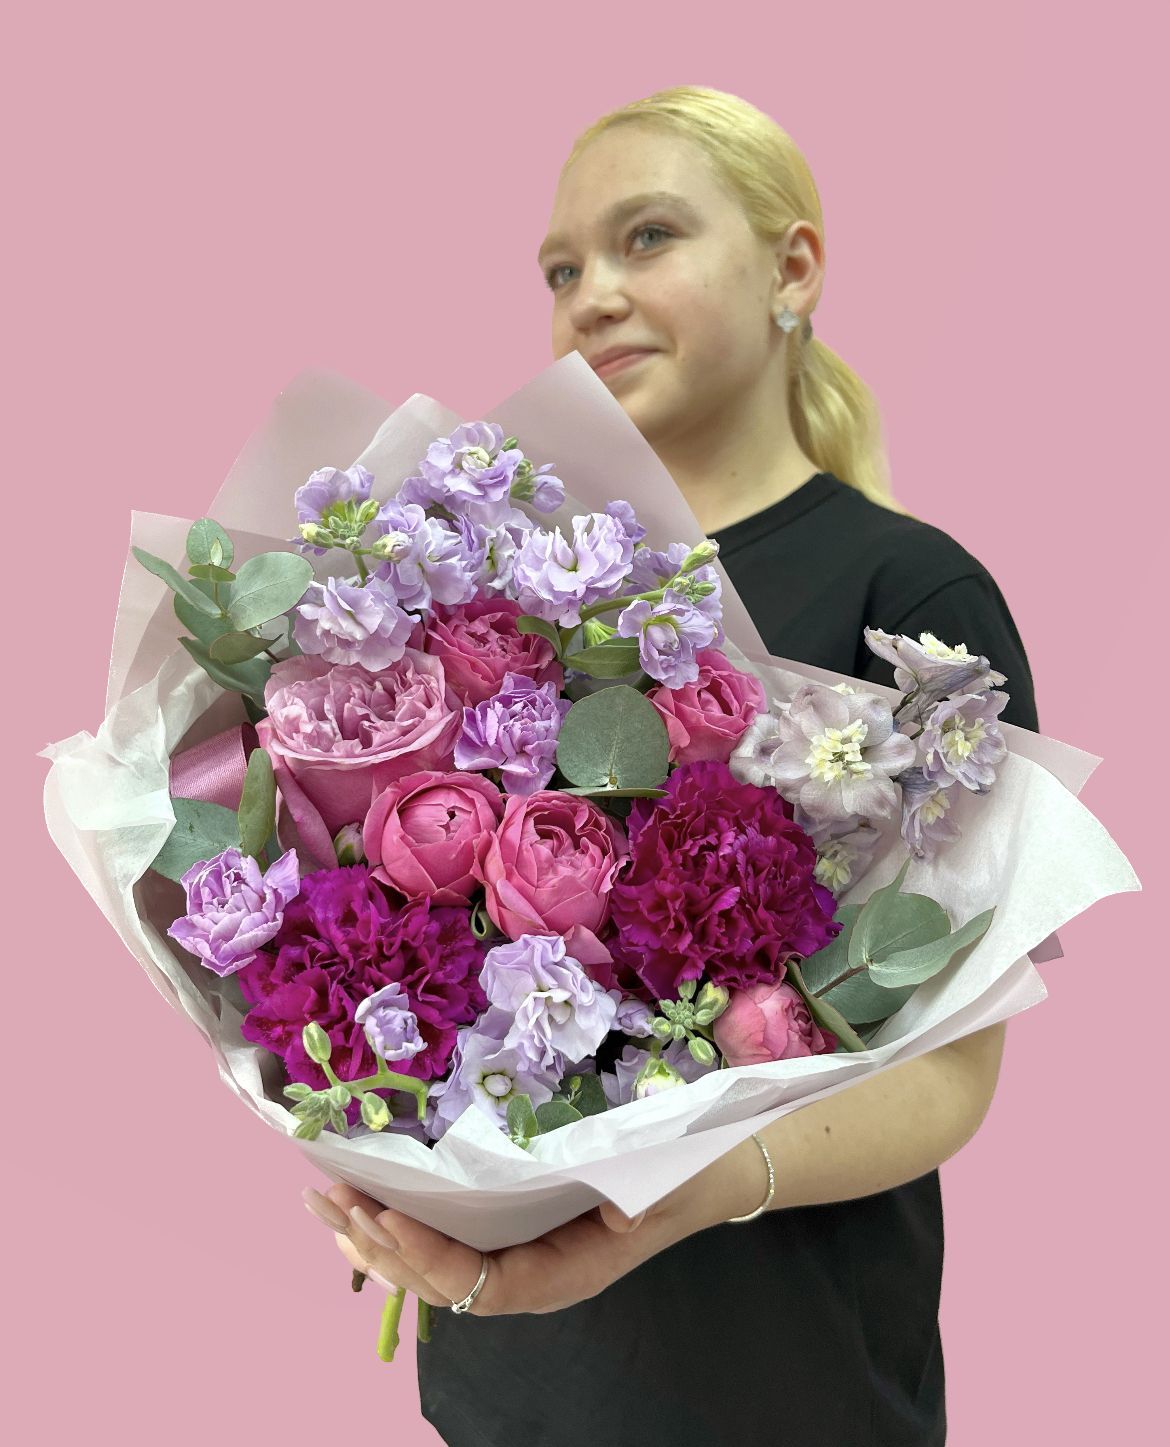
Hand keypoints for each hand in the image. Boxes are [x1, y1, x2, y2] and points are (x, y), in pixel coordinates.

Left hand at [302, 1180, 678, 1315]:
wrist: (698, 1176)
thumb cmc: (679, 1178)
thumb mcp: (667, 1187)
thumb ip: (643, 1203)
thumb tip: (619, 1213)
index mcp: (562, 1275)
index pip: (481, 1285)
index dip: (431, 1257)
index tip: (389, 1214)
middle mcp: (529, 1276)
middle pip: (439, 1282)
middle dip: (383, 1245)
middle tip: (335, 1201)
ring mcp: (515, 1257)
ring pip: (430, 1266)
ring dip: (374, 1238)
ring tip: (324, 1208)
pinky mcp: (508, 1231)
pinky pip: (441, 1243)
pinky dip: (396, 1228)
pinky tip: (359, 1212)